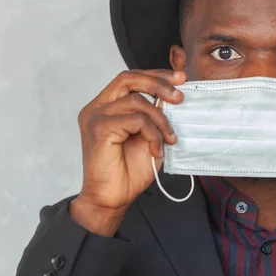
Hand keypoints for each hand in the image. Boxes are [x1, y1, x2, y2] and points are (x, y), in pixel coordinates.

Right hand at [70, 69, 185, 235]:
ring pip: (137, 101)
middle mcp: (97, 108)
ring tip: (169, 139)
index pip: (130, 79)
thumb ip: (155, 114)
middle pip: (128, 79)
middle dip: (158, 83)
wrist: (111, 200)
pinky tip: (156, 150)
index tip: (179, 78)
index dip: (155, 75)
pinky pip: (136, 120)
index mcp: (106, 106)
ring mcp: (95, 117)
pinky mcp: (99, 129)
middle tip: (180, 97)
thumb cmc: (128, 171)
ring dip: (160, 119)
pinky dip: (152, 134)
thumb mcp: (148, 136)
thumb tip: (174, 95)